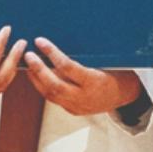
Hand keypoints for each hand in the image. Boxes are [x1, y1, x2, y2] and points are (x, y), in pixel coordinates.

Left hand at [23, 38, 142, 116]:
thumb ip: (84, 58)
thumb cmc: (116, 72)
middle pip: (54, 84)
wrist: (125, 95)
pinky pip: (53, 99)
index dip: (52, 53)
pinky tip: (37, 76)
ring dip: (36, 78)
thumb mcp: (105, 62)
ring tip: (28, 64)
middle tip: (27, 55)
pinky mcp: (72, 110)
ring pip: (49, 94)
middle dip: (38, 69)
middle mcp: (84, 96)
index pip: (67, 67)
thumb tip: (61, 44)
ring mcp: (77, 106)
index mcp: (94, 81)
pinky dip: (43, 86)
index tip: (40, 41)